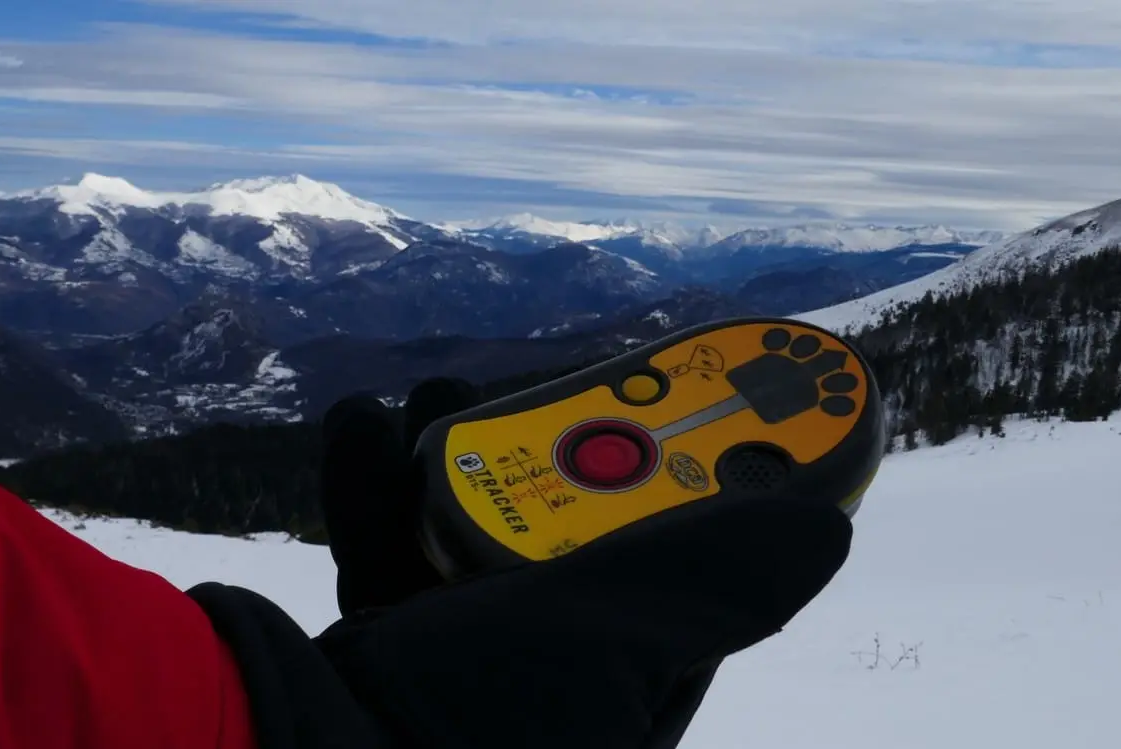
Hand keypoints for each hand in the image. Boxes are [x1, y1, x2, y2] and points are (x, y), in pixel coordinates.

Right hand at [310, 378, 853, 748]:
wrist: (292, 747)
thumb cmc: (470, 713)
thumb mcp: (615, 636)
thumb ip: (714, 577)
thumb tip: (828, 527)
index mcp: (631, 675)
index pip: (698, 564)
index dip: (723, 479)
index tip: (734, 399)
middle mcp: (559, 667)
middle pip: (587, 527)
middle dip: (577, 446)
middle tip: (578, 381)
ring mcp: (472, 653)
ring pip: (488, 524)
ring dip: (467, 451)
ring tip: (442, 396)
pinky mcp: (393, 637)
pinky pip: (396, 546)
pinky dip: (379, 488)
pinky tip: (362, 429)